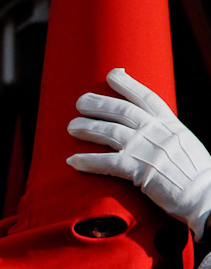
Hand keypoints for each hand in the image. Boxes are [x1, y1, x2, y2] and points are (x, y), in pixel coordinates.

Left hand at [66, 68, 210, 239]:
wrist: (205, 195)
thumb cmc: (195, 174)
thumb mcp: (184, 144)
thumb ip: (165, 135)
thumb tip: (150, 130)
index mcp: (169, 124)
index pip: (146, 97)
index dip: (127, 84)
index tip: (113, 73)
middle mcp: (156, 132)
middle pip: (121, 111)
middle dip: (98, 104)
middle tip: (80, 101)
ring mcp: (146, 149)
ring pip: (110, 132)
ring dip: (87, 128)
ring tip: (71, 127)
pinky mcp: (138, 170)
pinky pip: (106, 162)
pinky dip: (87, 161)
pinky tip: (71, 160)